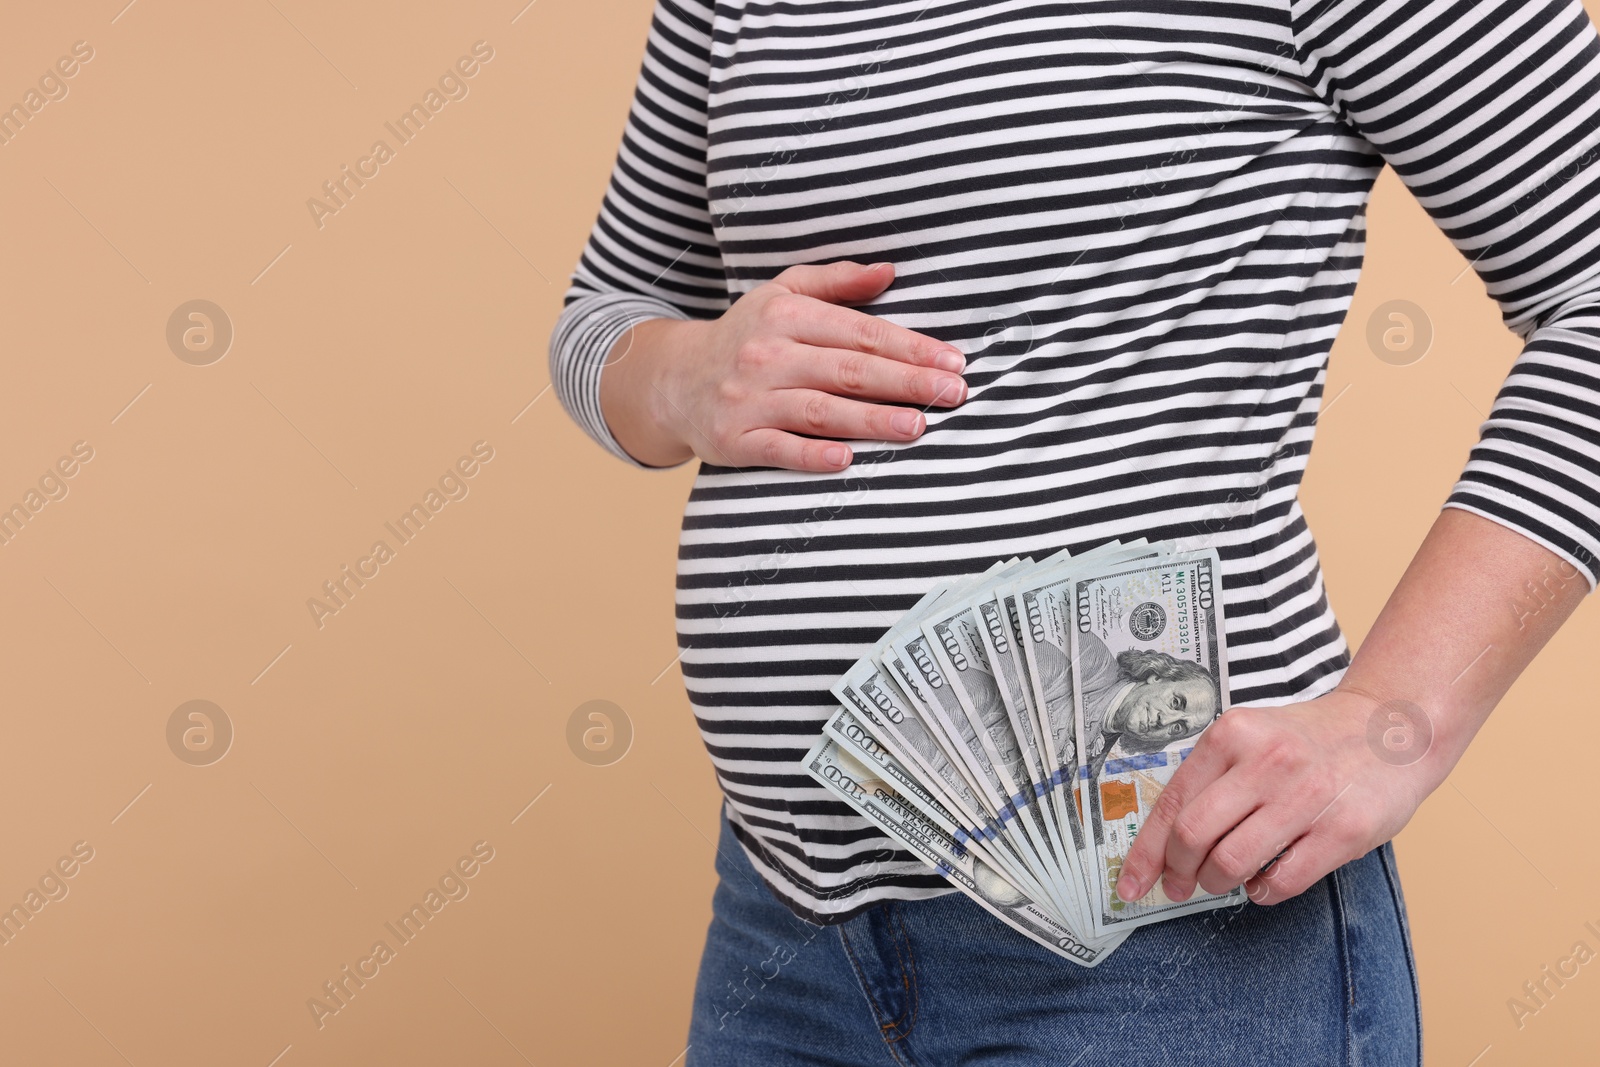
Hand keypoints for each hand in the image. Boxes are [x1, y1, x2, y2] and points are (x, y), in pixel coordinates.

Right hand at [619, 261, 967, 471]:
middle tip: (953, 393)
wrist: (672, 381)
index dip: (909, 347)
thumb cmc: (745, 337)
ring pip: (819, 410)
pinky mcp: (733, 440)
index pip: (859, 331)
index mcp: (786, 315)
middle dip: (905, 381)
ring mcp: (749, 399)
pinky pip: (777, 449)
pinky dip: (810, 455)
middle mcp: (767, 354)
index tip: (953, 361)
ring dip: (871, 419)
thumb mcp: (782, 294)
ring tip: (917, 426)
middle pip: (847, 369)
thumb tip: (890, 271)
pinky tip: (847, 460)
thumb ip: (837, 282)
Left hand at [1113, 687, 1434, 905]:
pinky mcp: (1344, 830)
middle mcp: (1266, 761)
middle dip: (1179, 871)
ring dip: (1218, 883)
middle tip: (1181, 885)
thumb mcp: (1250, 738)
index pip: (1173, 803)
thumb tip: (1162, 843)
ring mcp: (1307, 796)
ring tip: (1225, 879)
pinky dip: (1262, 890)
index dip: (1146, 852)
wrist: (1391, 730)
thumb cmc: (1308, 742)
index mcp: (1232, 735)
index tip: (1131, 884)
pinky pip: (1282, 880)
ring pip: (1232, 862)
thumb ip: (1210, 779)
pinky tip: (1264, 879)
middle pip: (1193, 835)